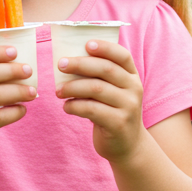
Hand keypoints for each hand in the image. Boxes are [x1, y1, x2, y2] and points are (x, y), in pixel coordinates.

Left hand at [56, 40, 143, 162]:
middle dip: (80, 64)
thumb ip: (100, 77)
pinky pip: (91, 109)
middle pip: (106, 69)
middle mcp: (134, 89)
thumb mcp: (113, 92)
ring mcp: (128, 106)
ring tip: (58, 91)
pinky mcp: (118, 124)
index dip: (105, 47)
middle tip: (60, 65)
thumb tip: (69, 60)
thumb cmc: (113, 112)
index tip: (86, 44)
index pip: (122, 56)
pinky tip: (66, 107)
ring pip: (96, 89)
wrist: (128, 146)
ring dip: (72, 87)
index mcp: (132, 76)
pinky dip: (74, 106)